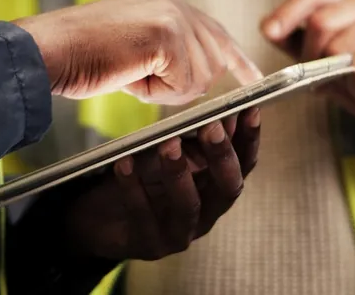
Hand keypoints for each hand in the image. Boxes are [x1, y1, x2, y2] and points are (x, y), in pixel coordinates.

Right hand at [16, 0, 262, 105]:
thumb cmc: (80, 55)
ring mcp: (173, 17)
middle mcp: (175, 4)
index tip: (253, 78)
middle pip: (212, 64)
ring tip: (128, 72)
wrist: (49, 50)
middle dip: (181, 84)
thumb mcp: (134, 47)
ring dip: (164, 90)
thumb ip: (167, 52)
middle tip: (139, 76)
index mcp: (167, 2)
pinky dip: (155, 93)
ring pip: (198, 79)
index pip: (215, 32)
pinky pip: (183, 86)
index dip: (236, 59)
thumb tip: (199, 77)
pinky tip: (130, 74)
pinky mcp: (167, 35)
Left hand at [63, 109, 260, 260]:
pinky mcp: (150, 244)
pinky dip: (133, 187)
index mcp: (217, 191)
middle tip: (211, 127)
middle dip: (222, 156)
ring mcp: (180, 233)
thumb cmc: (144, 181)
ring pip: (188, 205)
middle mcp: (207, 215)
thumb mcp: (172, 157)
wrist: (105, 222)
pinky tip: (123, 162)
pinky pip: (143, 214)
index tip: (249, 109)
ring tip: (168, 143)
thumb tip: (220, 111)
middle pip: (227, 189)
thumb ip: (196, 141)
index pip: (244, 166)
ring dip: (179, 172)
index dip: (250, 139)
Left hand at [260, 0, 354, 132]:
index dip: (287, 13)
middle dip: (313, 58)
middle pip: (321, 22)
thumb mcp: (313, 55)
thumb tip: (268, 28)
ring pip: (341, 47)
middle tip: (323, 76)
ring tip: (350, 83)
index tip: (269, 32)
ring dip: (339, 77)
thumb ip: (291, 39)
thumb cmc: (350, 74)